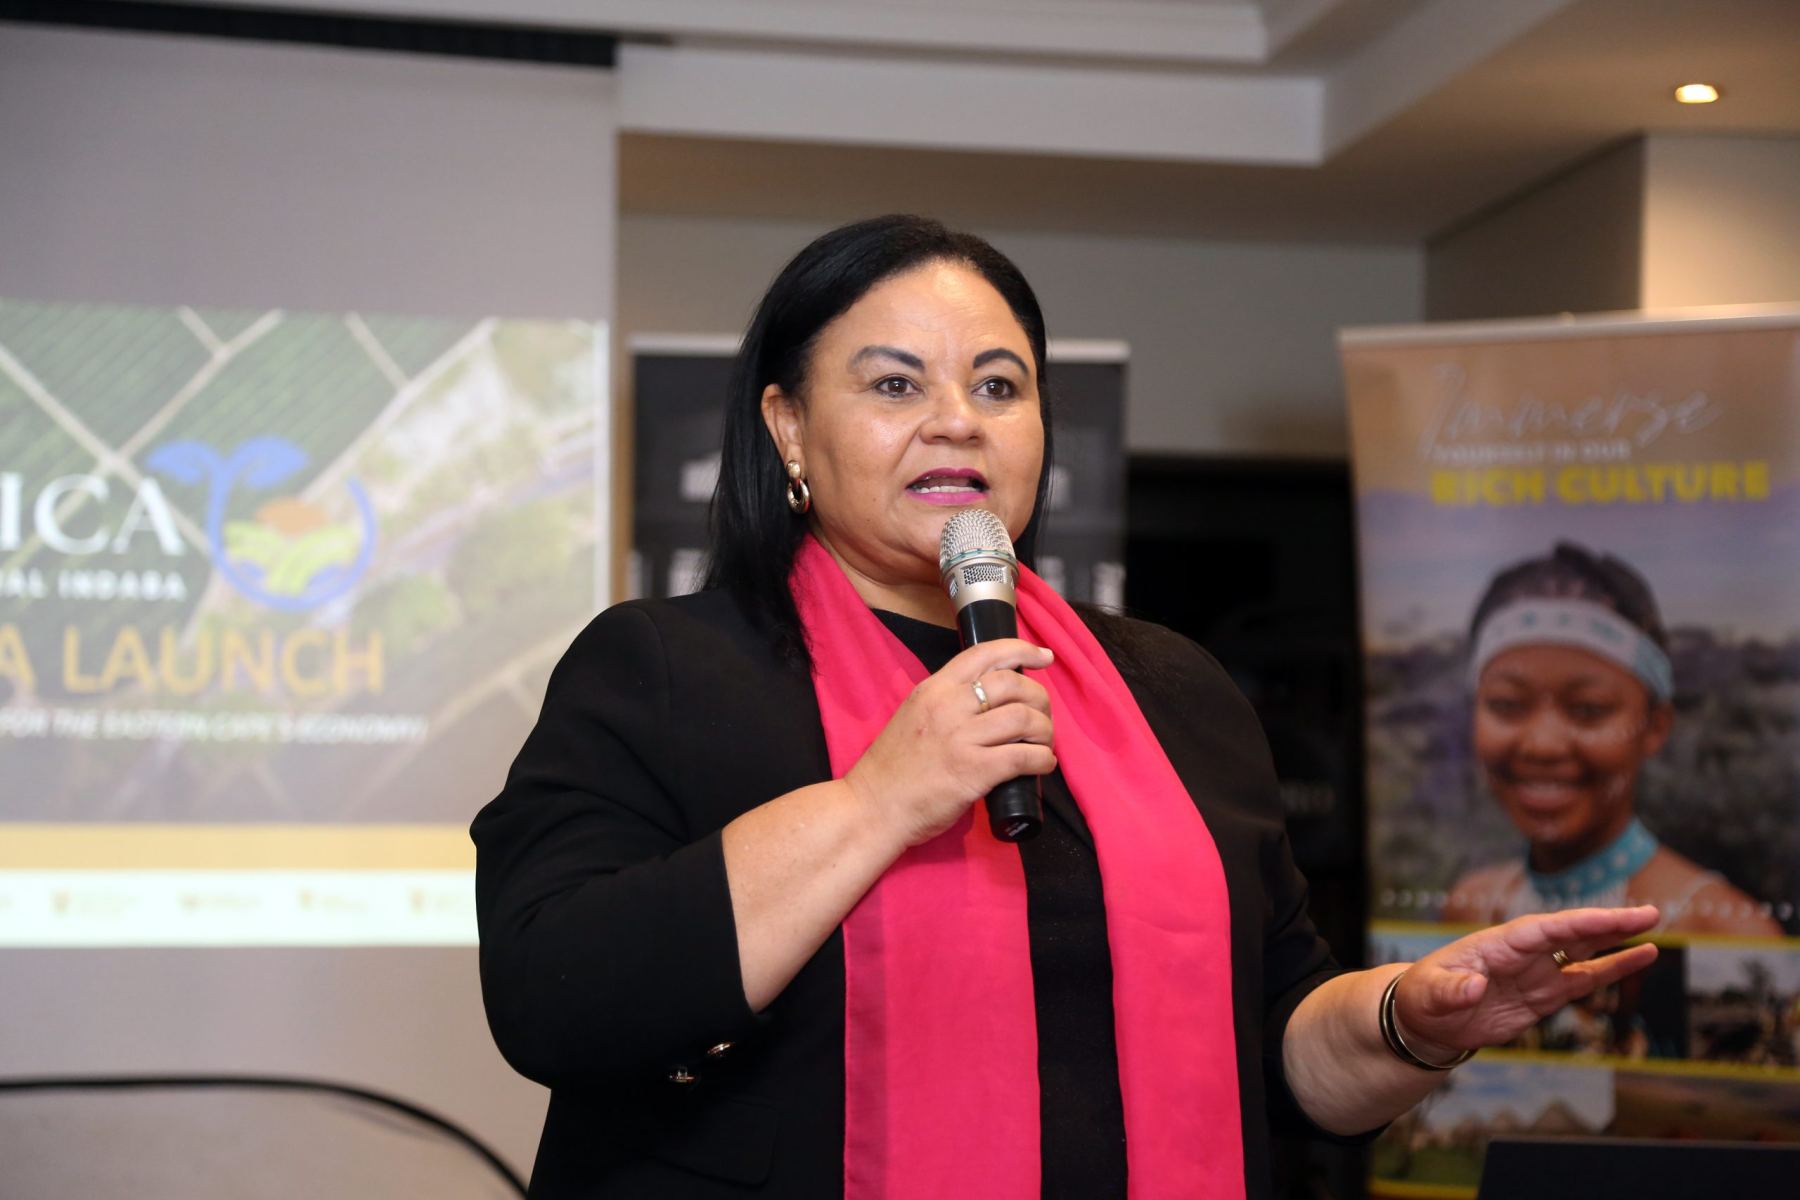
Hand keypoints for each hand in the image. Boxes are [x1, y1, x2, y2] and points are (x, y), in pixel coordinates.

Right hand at [844, 638, 1055, 847]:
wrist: (872, 807)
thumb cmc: (892, 769)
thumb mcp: (914, 715)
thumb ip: (946, 704)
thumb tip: (988, 703)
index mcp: (934, 688)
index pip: (985, 653)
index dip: (1022, 650)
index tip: (1043, 657)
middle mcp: (948, 706)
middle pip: (1013, 684)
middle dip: (1039, 699)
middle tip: (1042, 717)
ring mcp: (961, 738)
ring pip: (1024, 718)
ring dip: (1044, 731)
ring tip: (1042, 744)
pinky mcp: (973, 771)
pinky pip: (1023, 757)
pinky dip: (1042, 759)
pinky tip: (1042, 765)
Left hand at [1391, 906, 1659, 1059]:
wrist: (1426, 1018)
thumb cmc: (1423, 996)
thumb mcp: (1429, 994)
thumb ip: (1452, 990)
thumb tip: (1475, 988)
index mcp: (1497, 944)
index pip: (1542, 930)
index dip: (1576, 924)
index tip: (1608, 919)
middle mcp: (1523, 953)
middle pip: (1572, 934)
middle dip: (1608, 923)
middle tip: (1649, 912)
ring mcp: (1537, 972)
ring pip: (1585, 953)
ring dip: (1617, 942)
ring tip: (1653, 929)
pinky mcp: (1545, 995)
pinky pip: (1585, 980)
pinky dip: (1613, 970)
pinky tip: (1640, 957)